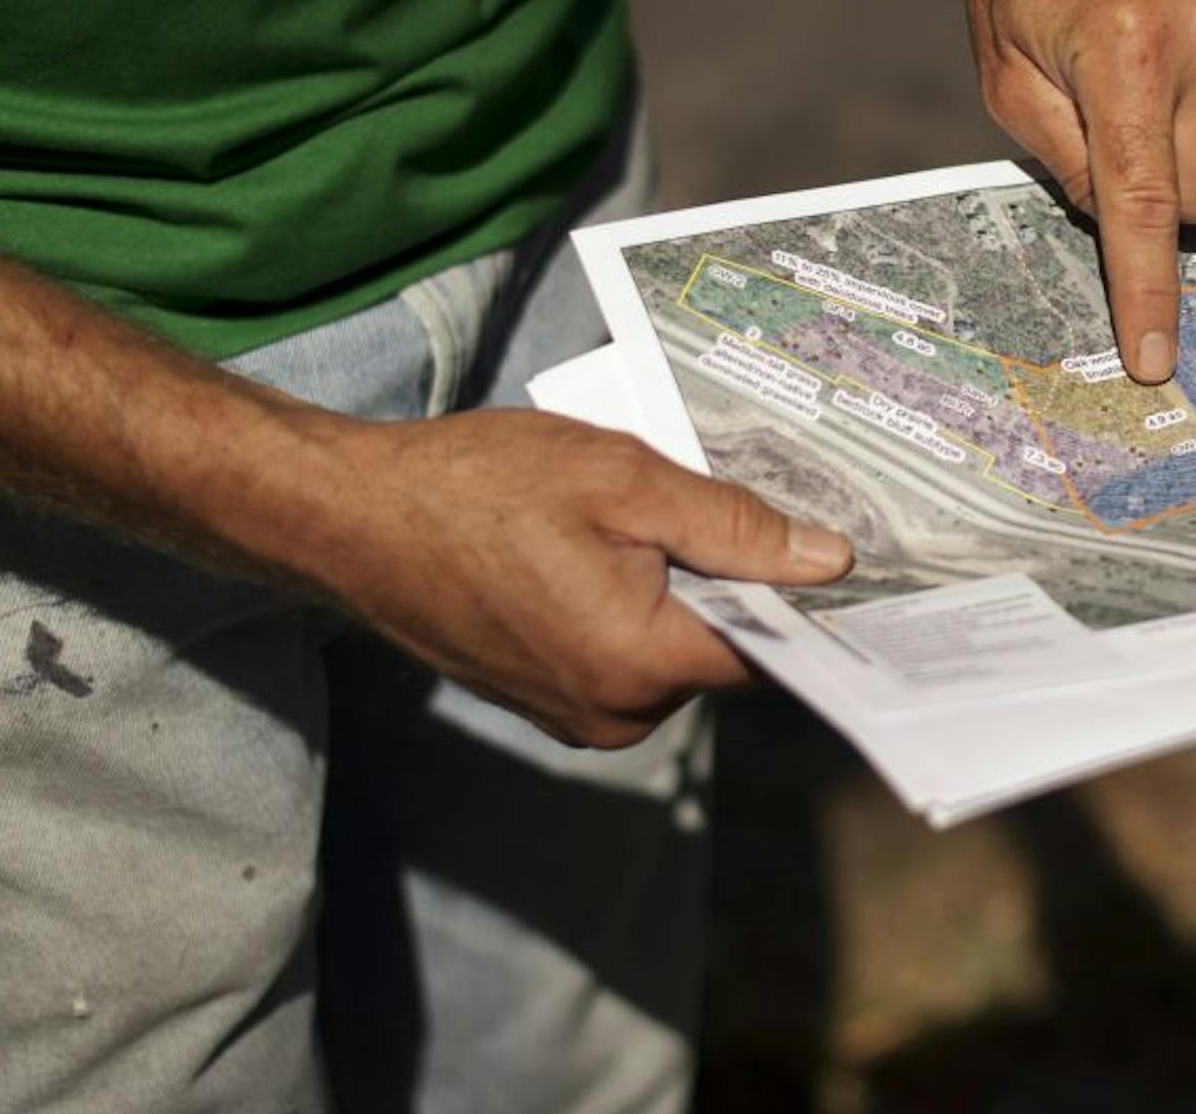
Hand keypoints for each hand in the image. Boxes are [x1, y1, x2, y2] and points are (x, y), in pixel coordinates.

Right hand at [297, 409, 852, 747]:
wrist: (350, 518)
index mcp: (643, 665)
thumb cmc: (479, 487)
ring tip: (636, 517)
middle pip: (722, 649)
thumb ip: (734, 527)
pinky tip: (597, 548)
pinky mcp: (543, 700)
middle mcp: (614, 714)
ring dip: (675, 590)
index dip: (808, 599)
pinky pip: (622, 656)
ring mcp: (573, 714)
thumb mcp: (624, 480)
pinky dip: (630, 605)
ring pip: (671, 651)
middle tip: (715, 499)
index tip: (845, 553)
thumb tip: (830, 561)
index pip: (771, 648)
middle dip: (730, 580)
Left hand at [965, 0, 1195, 384]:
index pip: (1140, 207)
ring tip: (1145, 86)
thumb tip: (1120, 225)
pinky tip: (1186, 65)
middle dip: (1155, 201)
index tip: (1157, 360)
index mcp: (1123, 52)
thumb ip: (1061, 161)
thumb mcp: (1004, 73)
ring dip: (1194, 157)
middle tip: (1110, 139)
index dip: (1146, 293)